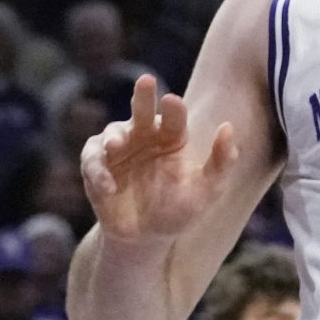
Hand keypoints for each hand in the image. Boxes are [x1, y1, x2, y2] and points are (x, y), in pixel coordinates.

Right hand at [81, 74, 237, 243]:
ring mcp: (118, 149)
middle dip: (142, 95)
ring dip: (113, 138)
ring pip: (112, 133)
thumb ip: (222, 161)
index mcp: (172, 135)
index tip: (173, 101)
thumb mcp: (207, 190)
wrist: (146, 238)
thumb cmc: (179, 210)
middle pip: (141, 109)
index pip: (174, 116)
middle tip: (146, 81)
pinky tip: (109, 187)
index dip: (173, 108)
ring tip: (115, 147)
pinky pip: (92, 161)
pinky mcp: (96, 168)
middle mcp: (144, 135)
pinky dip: (97, 171)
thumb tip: (228, 127)